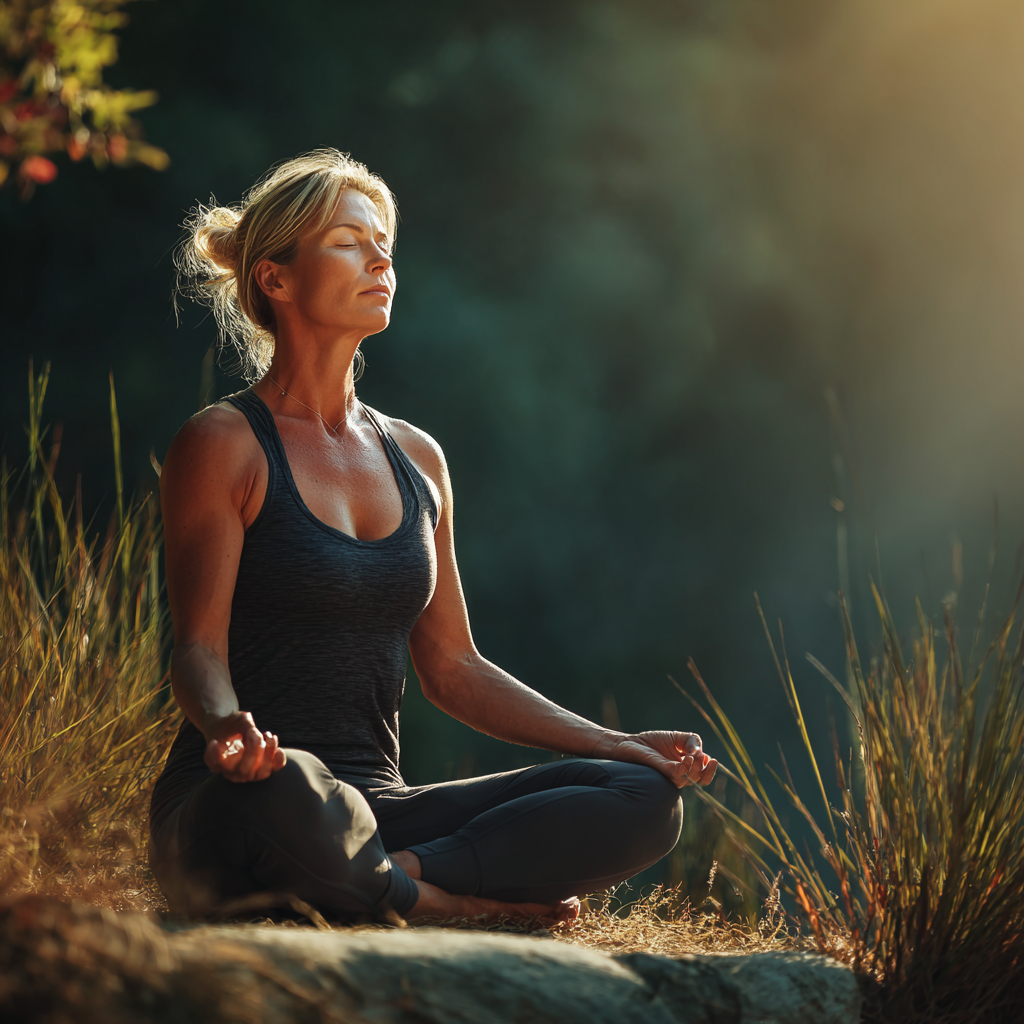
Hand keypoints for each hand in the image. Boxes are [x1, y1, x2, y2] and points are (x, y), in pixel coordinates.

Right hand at [203, 710, 286, 782]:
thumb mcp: (238, 721)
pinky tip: (279, 749)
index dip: (216, 756)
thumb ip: (247, 728)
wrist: (232, 727)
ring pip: (261, 773)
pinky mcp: (260, 770)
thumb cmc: (232, 724)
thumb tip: (257, 738)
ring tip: (266, 734)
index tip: (215, 742)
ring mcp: (246, 774)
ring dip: (268, 753)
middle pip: (245, 771)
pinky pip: (272, 770)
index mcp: (215, 760)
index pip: (218, 765)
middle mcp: (230, 772)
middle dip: (255, 750)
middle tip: (255, 732)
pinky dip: (278, 761)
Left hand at [592, 729, 717, 788]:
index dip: (710, 770)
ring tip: (694, 756)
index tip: (712, 760)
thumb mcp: (676, 736)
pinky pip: (676, 775)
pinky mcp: (661, 772)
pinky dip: (684, 768)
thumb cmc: (651, 742)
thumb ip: (691, 740)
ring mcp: (670, 775)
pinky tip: (686, 759)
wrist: (629, 743)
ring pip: (690, 779)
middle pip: (700, 779)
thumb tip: (700, 751)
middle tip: (705, 758)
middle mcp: (679, 773)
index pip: (704, 774)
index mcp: (685, 766)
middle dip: (706, 770)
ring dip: (697, 768)